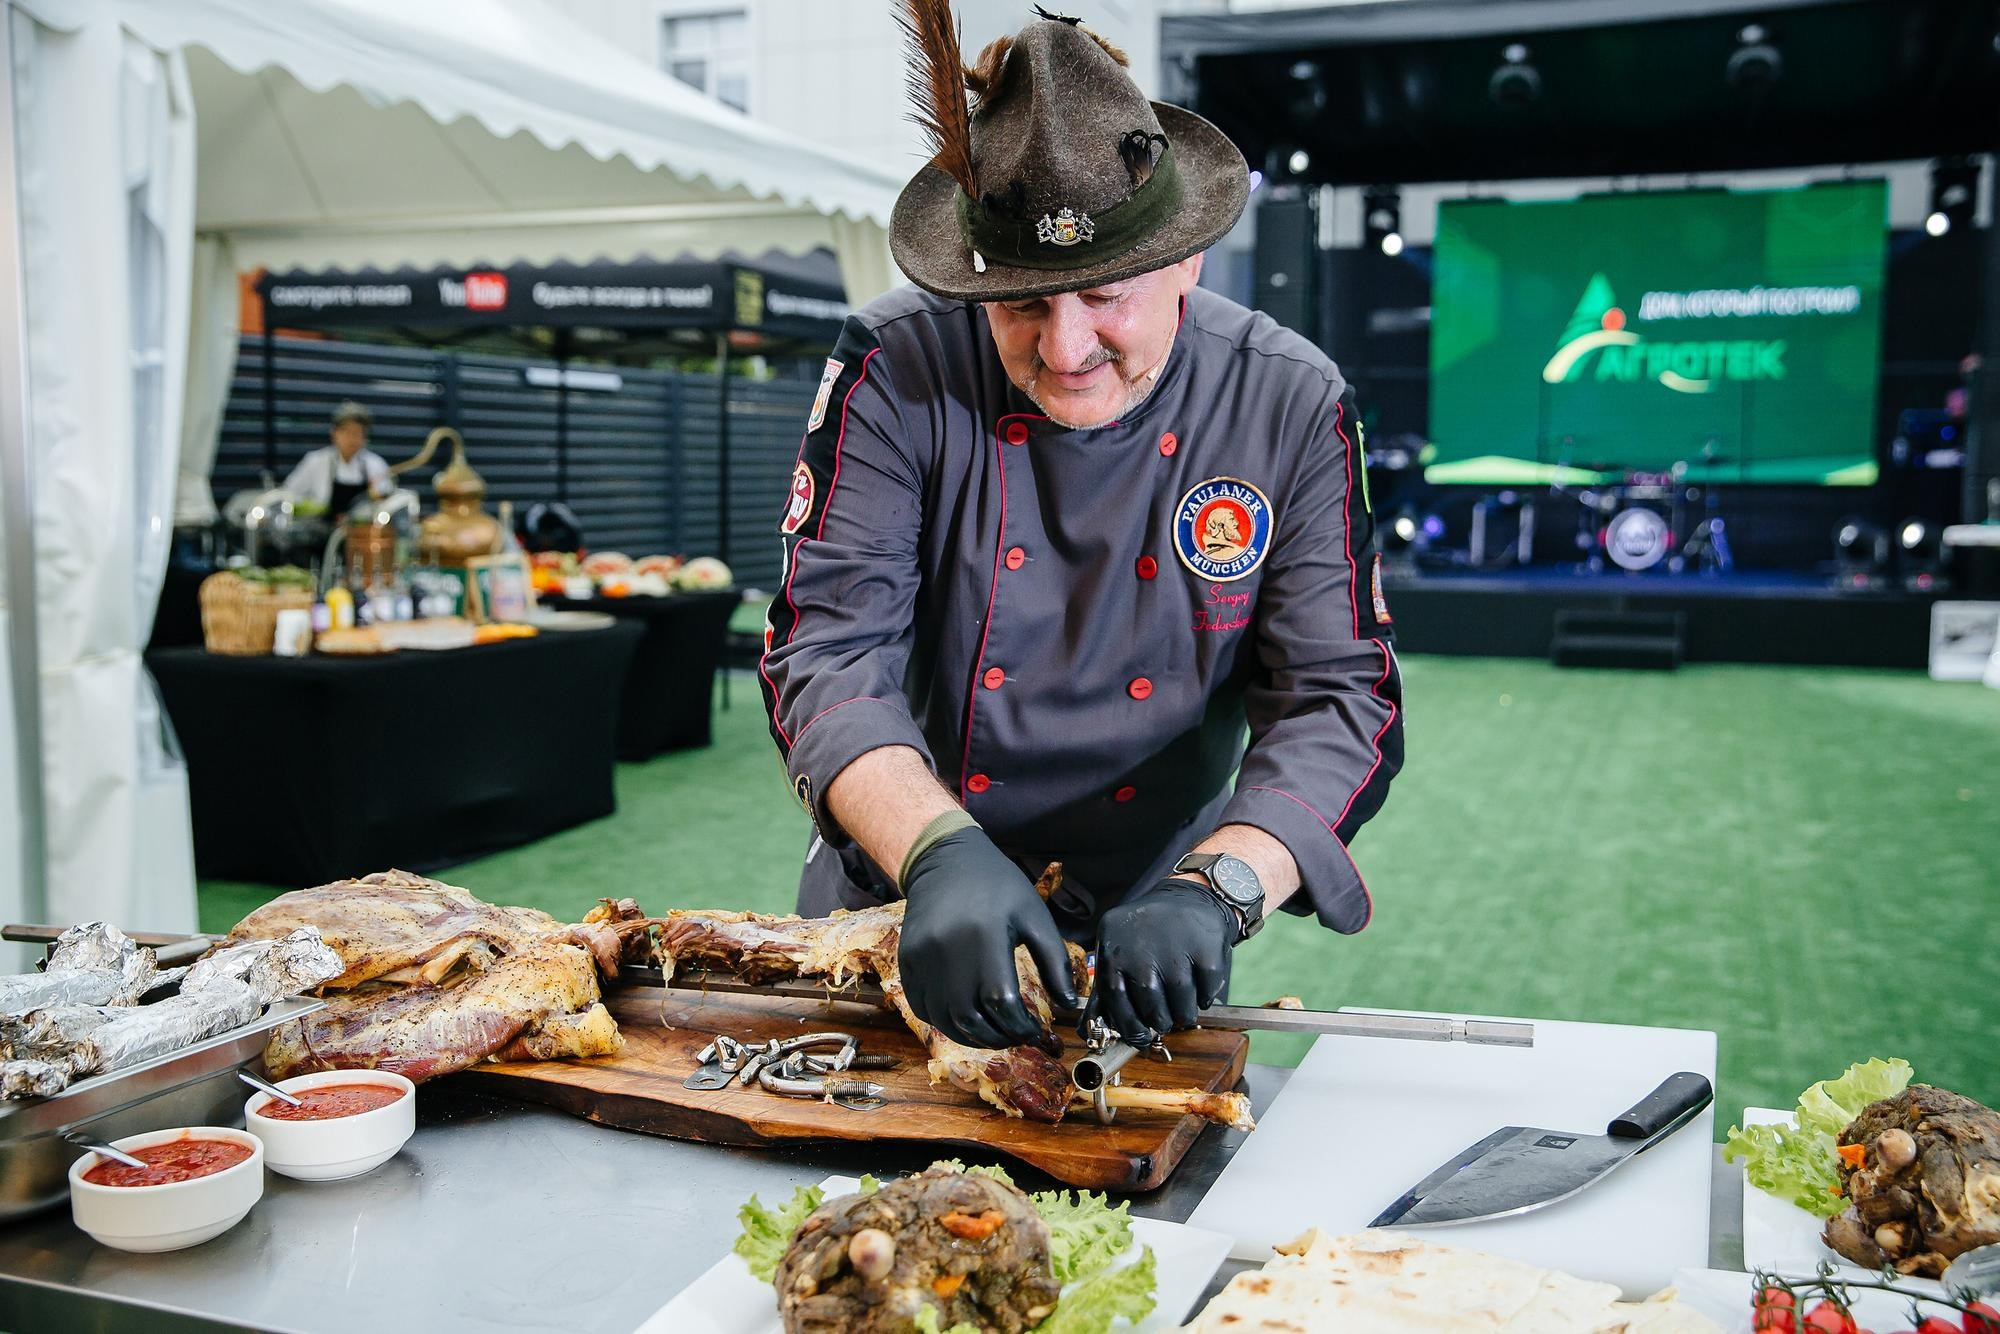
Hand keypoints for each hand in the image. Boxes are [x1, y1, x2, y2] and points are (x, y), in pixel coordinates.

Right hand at [899, 828, 1082, 1049]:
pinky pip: (922, 1008)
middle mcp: (947, 951)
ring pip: (945, 1020)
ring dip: (972, 1037)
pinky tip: (966, 1019)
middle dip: (999, 1036)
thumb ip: (1055, 961)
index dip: (1020, 1026)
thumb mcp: (1034, 915)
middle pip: (971, 1018)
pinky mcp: (907, 961)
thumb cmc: (997, 887)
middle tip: (1016, 1035)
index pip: (1001, 1002)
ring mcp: (922, 958)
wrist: (945, 860)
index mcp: (985, 937)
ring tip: (994, 1033)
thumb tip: (1069, 1004)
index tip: (1034, 1030)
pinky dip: (945, 1023)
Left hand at [1086, 878, 1234, 1046]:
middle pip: (1150, 1005)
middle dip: (1160, 1021)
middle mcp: (1141, 947)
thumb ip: (1103, 992)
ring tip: (1182, 1009)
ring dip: (1183, 1015)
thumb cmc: (1146, 935)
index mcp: (1114, 949)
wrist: (1187, 898)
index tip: (1140, 1038)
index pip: (1115, 998)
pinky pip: (1206, 992)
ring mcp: (1175, 947)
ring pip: (1181, 1005)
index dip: (1128, 1025)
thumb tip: (1086, 1032)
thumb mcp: (1116, 952)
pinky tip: (1198, 989)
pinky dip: (1204, 998)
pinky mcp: (1206, 948)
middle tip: (1165, 1021)